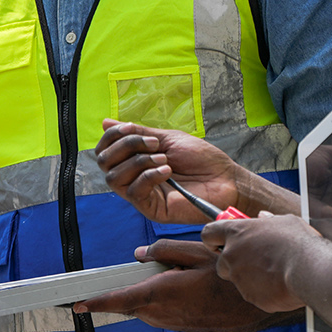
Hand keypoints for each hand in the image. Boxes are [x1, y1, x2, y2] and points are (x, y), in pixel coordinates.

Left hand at [74, 239, 297, 331]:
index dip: (98, 301)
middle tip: (140, 273)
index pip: (122, 300)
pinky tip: (182, 287)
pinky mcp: (187, 328)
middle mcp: (166, 314)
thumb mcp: (196, 252)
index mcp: (163, 293)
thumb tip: (141, 254)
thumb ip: (164, 250)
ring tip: (172, 276)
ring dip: (148, 295)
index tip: (78, 304)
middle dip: (129, 290)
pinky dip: (163, 301)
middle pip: (133, 304)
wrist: (259, 304)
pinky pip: (164, 315)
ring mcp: (177, 324)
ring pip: (148, 310)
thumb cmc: (229, 276)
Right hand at [94, 119, 239, 223]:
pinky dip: (148, 176)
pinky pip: (134, 193)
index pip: (105, 149)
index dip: (111, 136)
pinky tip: (167, 171)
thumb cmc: (202, 159)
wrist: (226, 179)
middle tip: (153, 144)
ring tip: (164, 159)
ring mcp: (142, 194)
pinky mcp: (152, 209)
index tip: (128, 127)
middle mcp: (133, 177)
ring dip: (138, 162)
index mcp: (135, 160)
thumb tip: (105, 122)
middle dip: (125, 146)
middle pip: (104, 162)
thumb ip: (137, 132)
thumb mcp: (166, 138)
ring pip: (114, 178)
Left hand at [202, 213, 314, 312]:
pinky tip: (282, 285)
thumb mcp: (284, 221)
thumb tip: (263, 217)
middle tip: (254, 262)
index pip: (209, 233)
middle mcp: (231, 255)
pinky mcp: (251, 297)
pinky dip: (265, 292)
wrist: (310, 270)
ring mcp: (239, 278)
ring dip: (252, 278)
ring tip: (276, 272)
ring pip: (240, 280)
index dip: (213, 239)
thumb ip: (268, 221)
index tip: (217, 242)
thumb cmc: (298, 242)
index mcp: (236, 232)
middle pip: (222, 263)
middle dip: (234, 264)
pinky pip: (255, 295)